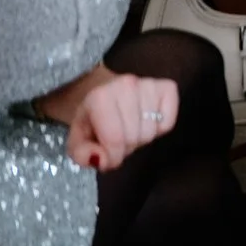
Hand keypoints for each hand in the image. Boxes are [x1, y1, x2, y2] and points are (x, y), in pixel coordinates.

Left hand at [39, 67, 179, 171]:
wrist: (103, 92)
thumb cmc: (92, 118)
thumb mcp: (77, 139)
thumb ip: (82, 154)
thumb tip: (102, 160)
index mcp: (100, 97)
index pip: (115, 138)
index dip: (113, 156)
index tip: (107, 157)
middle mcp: (127, 85)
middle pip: (135, 136)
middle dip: (126, 147)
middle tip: (118, 140)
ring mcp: (149, 84)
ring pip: (152, 132)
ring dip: (141, 138)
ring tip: (130, 130)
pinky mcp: (168, 87)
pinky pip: (168, 123)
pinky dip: (159, 129)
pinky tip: (146, 121)